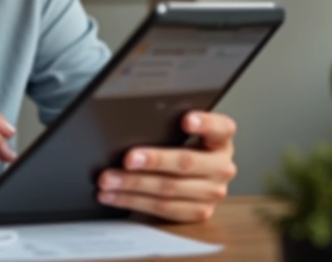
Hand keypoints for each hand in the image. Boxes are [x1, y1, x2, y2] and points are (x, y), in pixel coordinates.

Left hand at [95, 111, 237, 222]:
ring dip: (134, 185)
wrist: (196, 177)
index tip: (186, 120)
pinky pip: (162, 208)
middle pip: (186, 162)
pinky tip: (113, 195)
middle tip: (128, 159)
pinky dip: (133, 201)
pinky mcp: (199, 212)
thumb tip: (128, 121)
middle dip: (154, 160)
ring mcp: (213, 192)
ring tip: (109, 179)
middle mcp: (221, 166)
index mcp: (221, 140)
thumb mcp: (180, 131)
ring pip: (169, 189)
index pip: (220, 127)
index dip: (204, 123)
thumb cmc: (181, 146)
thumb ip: (167, 125)